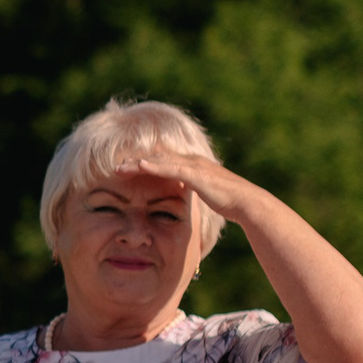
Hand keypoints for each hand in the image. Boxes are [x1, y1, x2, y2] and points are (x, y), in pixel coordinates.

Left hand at [124, 153, 264, 223]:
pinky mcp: (196, 174)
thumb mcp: (204, 195)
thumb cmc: (228, 202)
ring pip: (160, 161)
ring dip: (138, 163)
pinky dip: (154, 166)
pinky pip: (171, 168)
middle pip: (157, 158)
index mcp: (192, 166)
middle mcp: (192, 161)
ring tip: (120, 167)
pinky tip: (140, 166)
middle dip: (135, 162)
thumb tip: (183, 197)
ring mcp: (194, 166)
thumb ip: (192, 192)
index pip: (162, 162)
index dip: (143, 165)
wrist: (247, 203)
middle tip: (115, 168)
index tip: (125, 170)